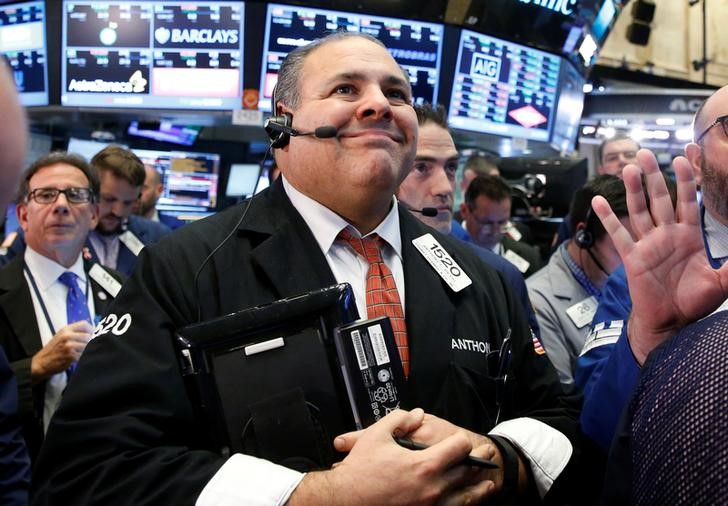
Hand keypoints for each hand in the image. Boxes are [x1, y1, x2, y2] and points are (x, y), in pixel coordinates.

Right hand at [31, 320, 93, 380]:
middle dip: (91, 341)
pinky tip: (80, 357)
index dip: (91, 329)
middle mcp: (67, 336)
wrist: (41, 362)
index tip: (93, 334)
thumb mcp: (61, 336)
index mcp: (65, 330)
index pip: (84, 324)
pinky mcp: (71, 355)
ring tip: (84, 352)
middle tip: (90, 345)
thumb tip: (92, 332)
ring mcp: (69, 346)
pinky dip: (84, 356)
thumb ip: (74, 333)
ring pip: (88, 345)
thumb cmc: (52, 350)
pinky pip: (84, 354)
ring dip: (88, 349)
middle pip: (88, 335)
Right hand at [289, 409, 493, 504]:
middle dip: (477, 461)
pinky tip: (467, 502)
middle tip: (485, 454)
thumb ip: (399, 419)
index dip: (461, 440)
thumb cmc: (360, 473)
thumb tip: (416, 414)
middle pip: (466, 472)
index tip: (460, 439)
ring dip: (478, 489)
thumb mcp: (376, 436)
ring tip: (488, 483)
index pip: (458, 447)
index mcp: (424, 465)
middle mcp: (433, 488)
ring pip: (465, 498)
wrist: (346, 501)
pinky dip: (464, 505)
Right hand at [593, 149, 727, 363]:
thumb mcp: (722, 280)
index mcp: (689, 235)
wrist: (672, 322)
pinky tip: (598, 201)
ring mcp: (648, 244)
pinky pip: (619, 234)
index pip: (686, 200)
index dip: (686, 178)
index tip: (683, 156)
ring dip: (633, 189)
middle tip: (646, 153)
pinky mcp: (632, 257)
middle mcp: (667, 234)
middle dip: (654, 175)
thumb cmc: (695, 301)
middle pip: (659, 198)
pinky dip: (608, 217)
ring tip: (627, 168)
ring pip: (639, 210)